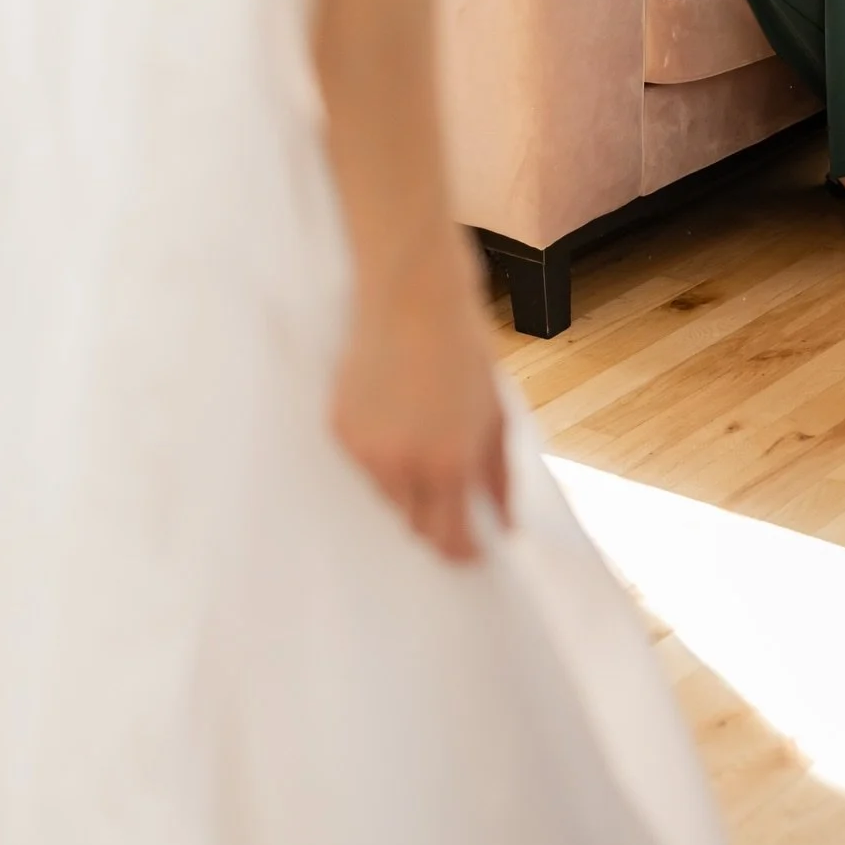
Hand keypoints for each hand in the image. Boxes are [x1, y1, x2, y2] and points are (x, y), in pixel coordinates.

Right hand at [332, 230, 509, 562]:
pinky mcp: (339, 428)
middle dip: (434, 516)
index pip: (449, 537)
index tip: (472, 551)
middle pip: (414, 523)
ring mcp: (366, 449)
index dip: (461, 551)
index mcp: (449, 462)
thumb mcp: (495, 410)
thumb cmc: (463, 344)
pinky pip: (362, 463)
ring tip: (422, 431)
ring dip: (406, 483)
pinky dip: (379, 454)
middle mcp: (403, 465)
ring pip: (387, 494)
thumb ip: (497, 473)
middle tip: (450, 487)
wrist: (413, 293)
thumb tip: (505, 521)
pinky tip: (395, 412)